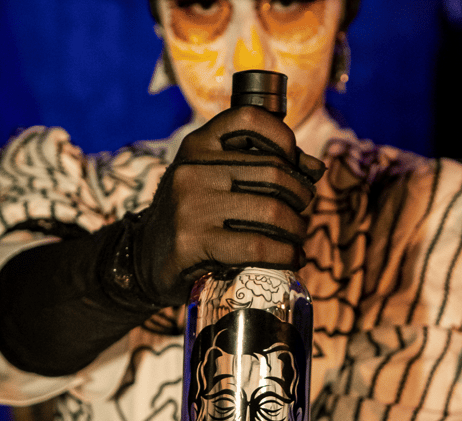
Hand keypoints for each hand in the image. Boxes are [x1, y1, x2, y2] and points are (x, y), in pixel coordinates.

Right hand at [132, 106, 324, 305]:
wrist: (145, 258)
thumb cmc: (194, 215)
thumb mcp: (214, 179)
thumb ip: (259, 166)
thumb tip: (316, 169)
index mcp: (198, 146)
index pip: (250, 119)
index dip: (284, 139)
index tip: (295, 166)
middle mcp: (192, 169)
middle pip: (273, 171)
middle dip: (300, 195)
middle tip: (301, 214)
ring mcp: (190, 206)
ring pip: (271, 210)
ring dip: (296, 229)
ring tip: (296, 240)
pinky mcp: (192, 242)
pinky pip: (257, 246)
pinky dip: (285, 255)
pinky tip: (290, 260)